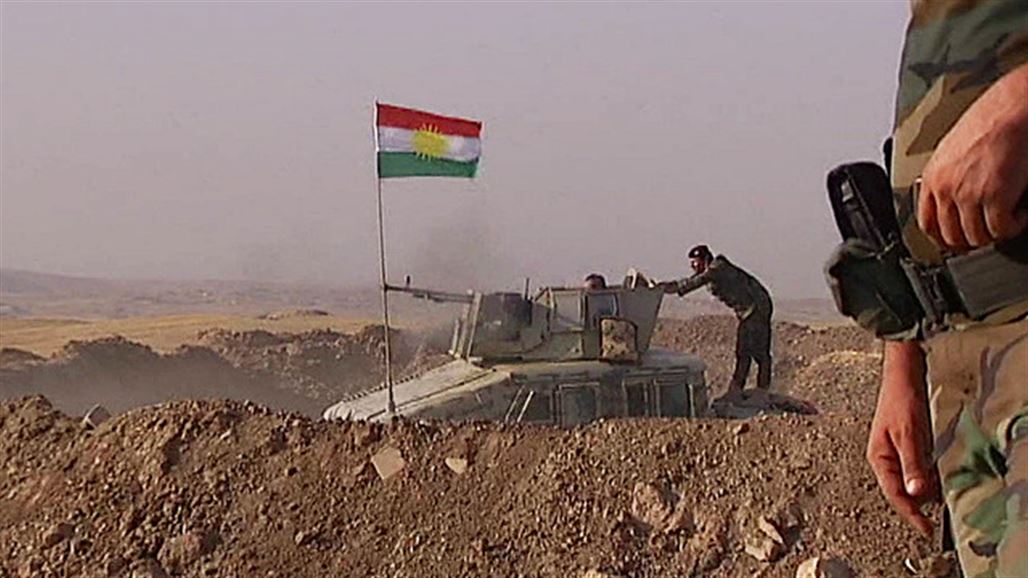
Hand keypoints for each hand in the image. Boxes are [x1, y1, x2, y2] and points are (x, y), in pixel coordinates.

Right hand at [866, 341, 937, 536]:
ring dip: (919, 491)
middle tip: (933, 519)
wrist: (901, 374)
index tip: (926, 529)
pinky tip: (932, 478)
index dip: (911, 514)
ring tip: (936, 501)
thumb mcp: (909, 434)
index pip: (895, 494)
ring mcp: (891, 451)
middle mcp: (882, 457)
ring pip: (906, 480)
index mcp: (878, 457)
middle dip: (915, 505)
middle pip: (899, 490)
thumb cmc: (901, 401)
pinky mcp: (901, 444)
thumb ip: (912, 464)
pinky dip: (922, 478)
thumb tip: (916, 494)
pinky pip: (911, 469)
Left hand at [917, 63, 1027, 249]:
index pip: (927, 223)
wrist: (1014, 105)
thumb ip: (950, 176)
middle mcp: (945, 188)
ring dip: (995, 232)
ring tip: (1008, 217)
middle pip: (952, 235)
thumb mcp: (954, 150)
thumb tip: (955, 199)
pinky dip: (1013, 226)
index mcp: (933, 177)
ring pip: (977, 236)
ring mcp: (968, 194)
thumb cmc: (991, 119)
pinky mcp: (995, 196)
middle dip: (973, 238)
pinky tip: (1020, 213)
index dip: (944, 237)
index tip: (957, 241)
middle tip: (989, 231)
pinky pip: (1001, 228)